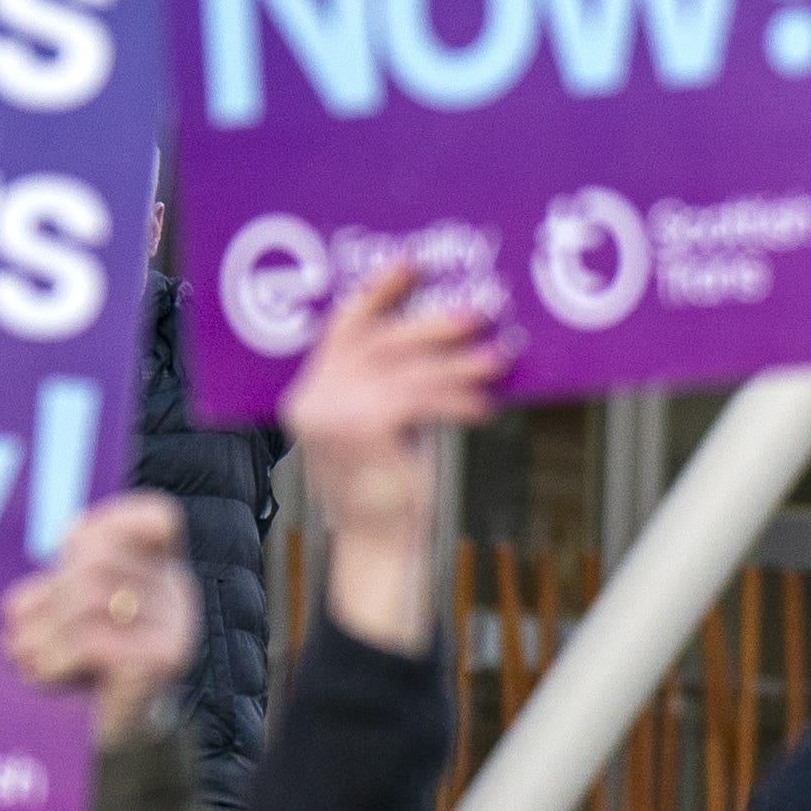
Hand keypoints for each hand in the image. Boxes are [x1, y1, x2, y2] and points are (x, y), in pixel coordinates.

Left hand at [3, 494, 197, 745]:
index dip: (112, 522)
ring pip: (91, 599)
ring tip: (23, 659)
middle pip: (98, 563)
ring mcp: (175, 629)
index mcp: (161, 575)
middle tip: (17, 638)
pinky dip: (54, 660)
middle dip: (45, 599)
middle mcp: (179, 596)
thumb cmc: (90, 686)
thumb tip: (43, 573)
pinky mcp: (160, 663)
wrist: (126, 759)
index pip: (155, 519)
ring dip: (40, 634)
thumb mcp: (75, 625)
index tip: (73, 539)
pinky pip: (93, 641)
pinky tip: (46, 677)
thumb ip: (65, 588)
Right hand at [279, 266, 500, 651]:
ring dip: (457, 362)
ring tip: (498, 360)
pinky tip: (484, 405)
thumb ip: (390, 384)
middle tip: (479, 314)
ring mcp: (331, 416)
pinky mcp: (362, 433)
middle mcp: (312, 398)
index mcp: (312, 391)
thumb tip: (444, 339)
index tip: (412, 265)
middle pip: (379, 340)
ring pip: (405, 369)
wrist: (379, 545)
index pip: (342, 326)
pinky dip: (456, 398)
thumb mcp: (383, 426)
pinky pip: (418, 400)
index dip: (378, 292)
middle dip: (432, 324)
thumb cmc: (388, 487)